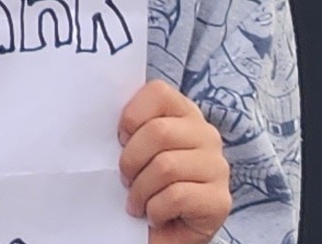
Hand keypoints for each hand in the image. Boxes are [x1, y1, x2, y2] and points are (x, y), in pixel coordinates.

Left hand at [119, 81, 231, 243]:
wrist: (168, 233)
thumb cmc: (148, 186)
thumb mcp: (137, 151)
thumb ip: (131, 130)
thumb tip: (101, 118)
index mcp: (185, 114)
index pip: (159, 92)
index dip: (132, 116)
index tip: (120, 140)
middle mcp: (207, 135)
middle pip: (159, 132)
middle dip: (131, 160)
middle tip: (125, 179)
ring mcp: (217, 167)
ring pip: (166, 166)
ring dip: (141, 190)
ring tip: (137, 203)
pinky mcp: (220, 200)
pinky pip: (177, 196)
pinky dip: (156, 210)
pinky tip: (155, 216)